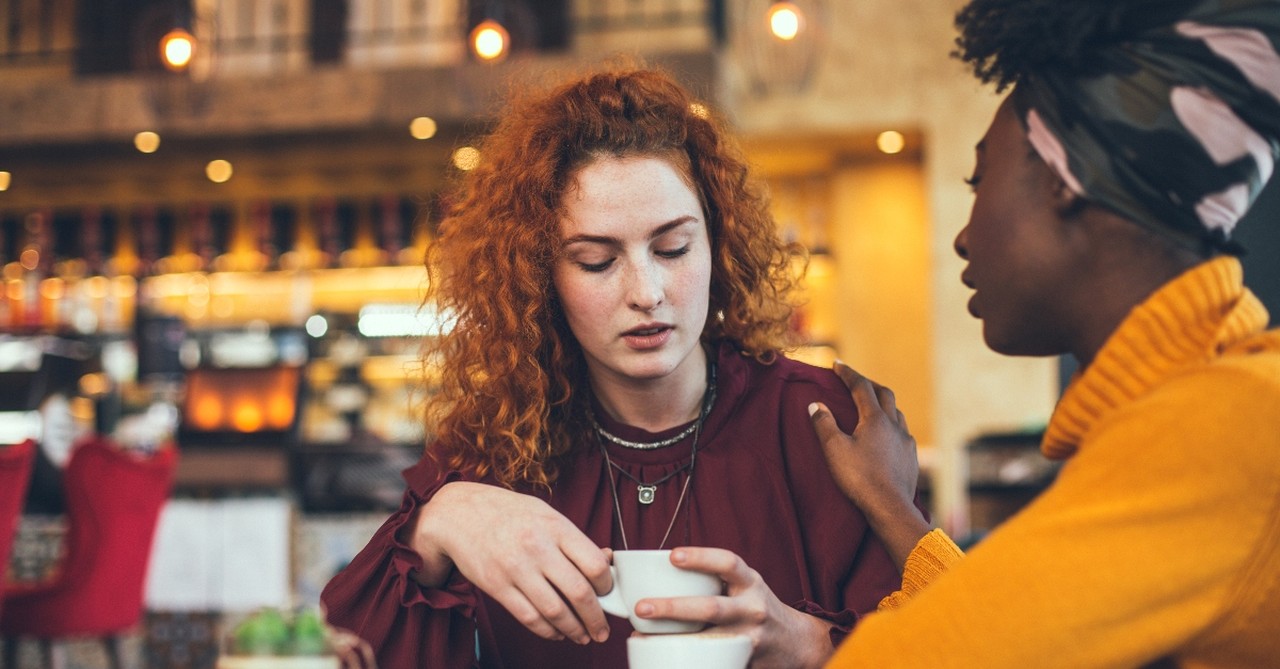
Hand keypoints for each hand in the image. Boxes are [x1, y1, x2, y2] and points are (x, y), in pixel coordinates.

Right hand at [410, 481, 612, 644]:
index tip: (607, 593)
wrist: (459, 514)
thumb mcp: (546, 514)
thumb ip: (574, 539)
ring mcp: (516, 569)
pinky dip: (548, 631)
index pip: (594, 563)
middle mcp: (538, 548)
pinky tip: (557, 632)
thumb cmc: (508, 513)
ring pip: (555, 611)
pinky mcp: (497, 587)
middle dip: (596, 618)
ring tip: (583, 636)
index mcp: (555, 527)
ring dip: (574, 630)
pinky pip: (529, 618)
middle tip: (602, 629)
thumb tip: (606, 560)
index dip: (607, 585)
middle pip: (579, 593)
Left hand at [634, 548, 834, 668]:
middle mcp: (753, 608)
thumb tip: (659, 576)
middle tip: (641, 608)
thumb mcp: (744, 586)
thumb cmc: (755, 608)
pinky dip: (689, 661)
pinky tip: (665, 661)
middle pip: (712, 608)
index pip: (728, 563)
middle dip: (674, 608)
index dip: (701, 557)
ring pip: (710, 640)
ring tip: (643, 638)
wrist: (796, 642)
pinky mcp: (745, 660)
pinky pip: (715, 661)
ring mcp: (750, 637)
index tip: (672, 556)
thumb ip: (713, 581)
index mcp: (750, 583)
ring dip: (675, 639)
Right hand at [808, 361, 929, 570]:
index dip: (848, 373)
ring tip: (872, 406)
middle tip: (855, 382)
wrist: (890, 507)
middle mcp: (894, 425)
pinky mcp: (911, 457)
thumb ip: (824, 424)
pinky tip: (887, 435)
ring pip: (897, 412)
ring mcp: (906, 441)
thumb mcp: (834, 450)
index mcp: (875, 419)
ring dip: (883, 404)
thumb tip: (815, 404)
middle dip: (868, 384)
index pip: (861, 387)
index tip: (837, 364)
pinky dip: (892, 424)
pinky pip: (903, 432)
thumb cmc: (859, 478)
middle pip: (884, 394)